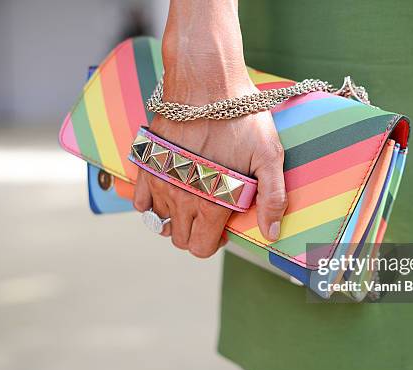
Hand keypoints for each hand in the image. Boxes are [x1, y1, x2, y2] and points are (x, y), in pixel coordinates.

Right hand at [133, 76, 287, 257]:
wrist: (206, 81)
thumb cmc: (241, 117)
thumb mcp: (269, 157)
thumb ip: (272, 199)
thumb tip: (271, 233)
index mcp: (211, 202)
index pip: (201, 247)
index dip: (214, 242)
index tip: (223, 227)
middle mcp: (181, 198)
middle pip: (179, 239)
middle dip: (195, 233)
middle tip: (210, 213)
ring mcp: (161, 182)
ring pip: (161, 221)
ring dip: (175, 218)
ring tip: (193, 198)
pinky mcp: (148, 164)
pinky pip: (140, 201)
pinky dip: (151, 203)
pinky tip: (168, 190)